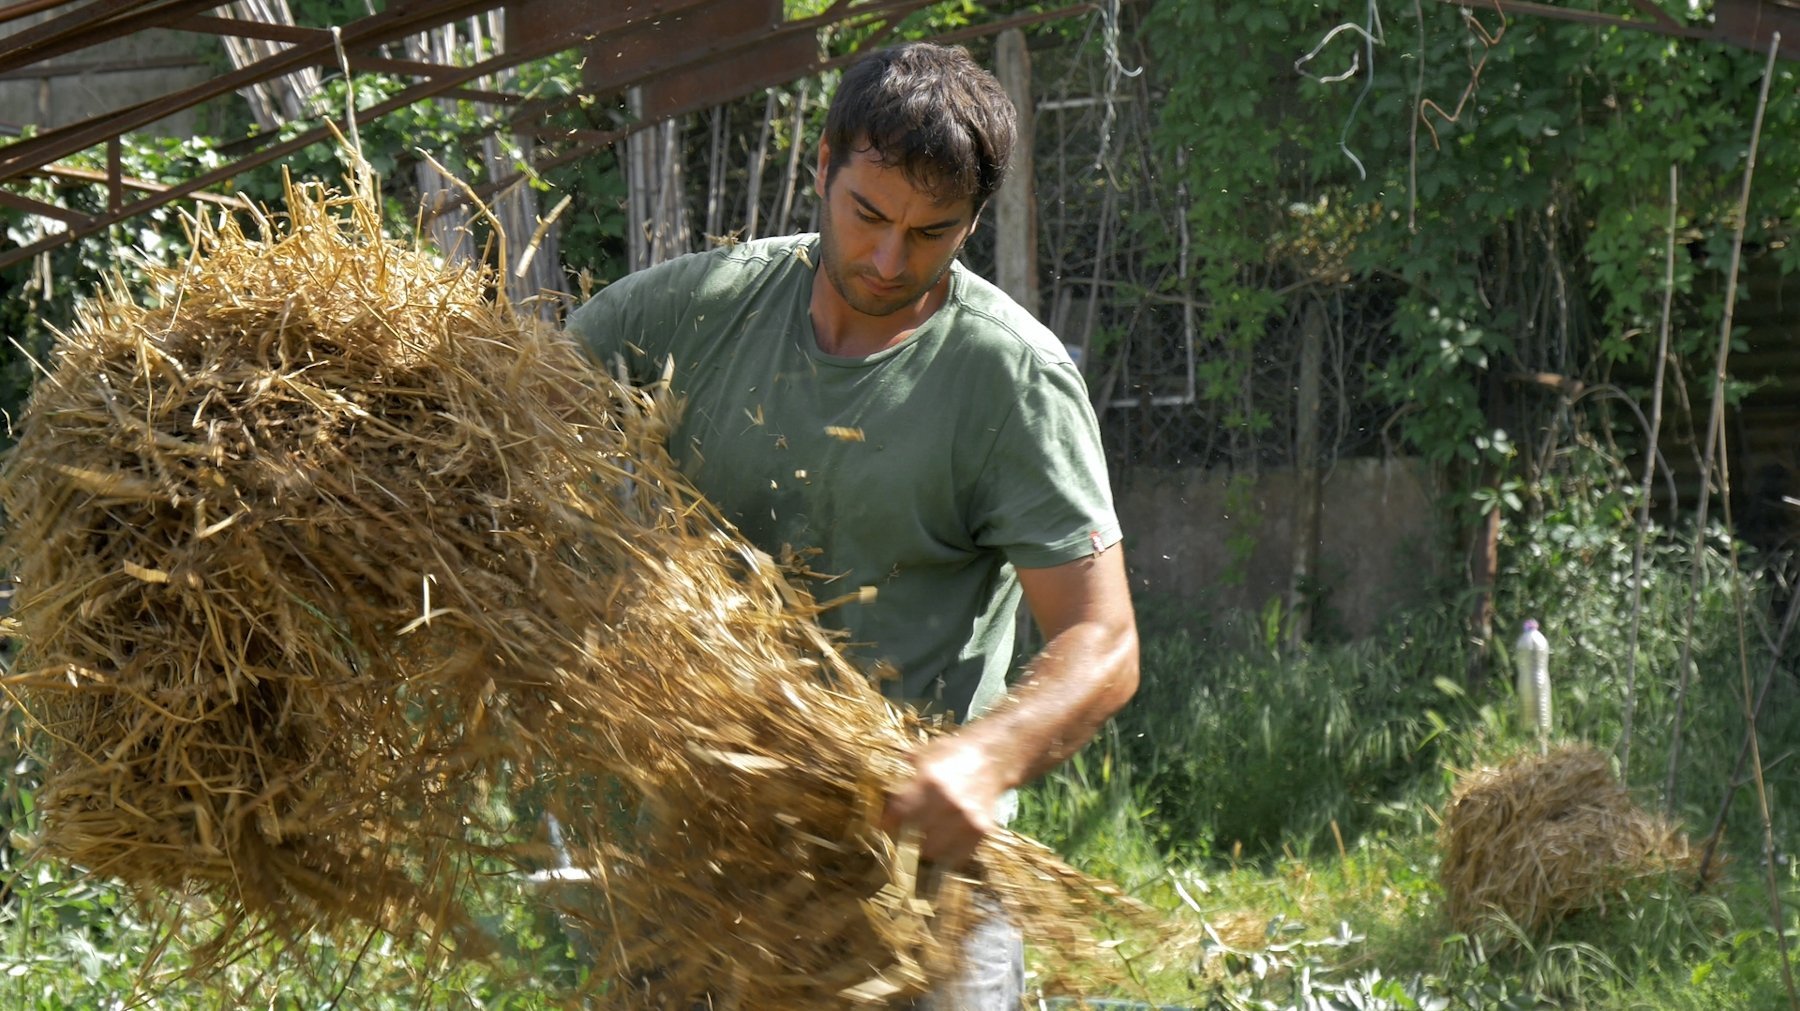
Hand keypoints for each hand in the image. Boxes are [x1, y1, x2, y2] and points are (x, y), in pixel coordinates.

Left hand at [879, 732, 1009, 868]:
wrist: (993, 755)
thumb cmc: (954, 752)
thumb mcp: (926, 753)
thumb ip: (903, 772)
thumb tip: (877, 782)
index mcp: (930, 780)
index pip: (898, 812)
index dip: (888, 823)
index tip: (883, 827)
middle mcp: (947, 802)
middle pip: (913, 836)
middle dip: (906, 837)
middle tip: (903, 835)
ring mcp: (966, 819)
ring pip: (932, 851)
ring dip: (925, 848)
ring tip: (923, 841)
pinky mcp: (980, 830)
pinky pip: (957, 856)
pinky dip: (948, 854)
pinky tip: (945, 844)